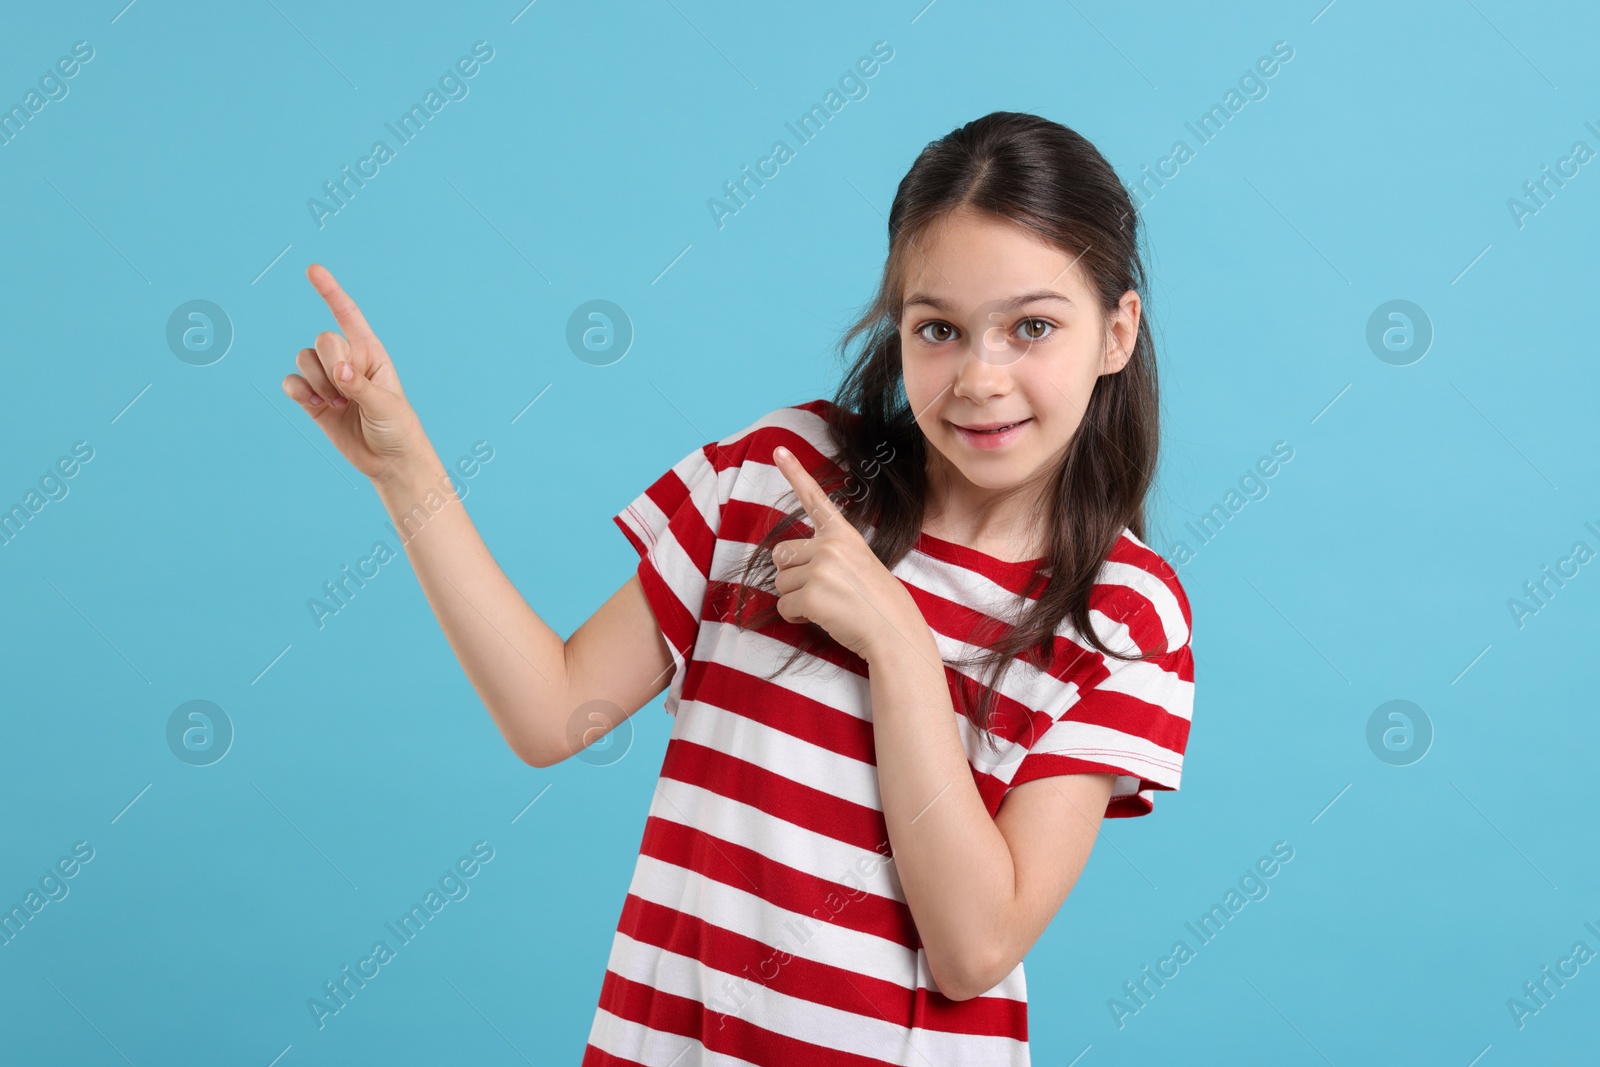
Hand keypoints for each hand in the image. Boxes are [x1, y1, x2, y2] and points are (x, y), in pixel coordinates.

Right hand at [281, 264, 427, 480]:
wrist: (390, 462)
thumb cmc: (399, 428)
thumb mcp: (386, 405)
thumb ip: (360, 385)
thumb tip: (338, 371)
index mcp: (371, 352)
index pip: (348, 315)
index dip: (330, 291)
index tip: (313, 269)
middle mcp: (348, 360)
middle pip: (322, 340)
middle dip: (331, 364)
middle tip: (347, 389)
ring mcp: (329, 380)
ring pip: (303, 360)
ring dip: (318, 383)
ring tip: (341, 406)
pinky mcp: (313, 400)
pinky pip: (291, 383)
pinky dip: (300, 392)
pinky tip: (319, 407)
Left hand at [770, 445, 929, 662]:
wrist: (895, 632)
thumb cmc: (878, 603)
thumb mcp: (859, 565)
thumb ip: (827, 556)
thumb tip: (786, 562)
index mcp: (844, 535)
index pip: (815, 500)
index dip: (794, 473)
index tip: (778, 450)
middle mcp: (830, 546)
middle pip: (781, 554)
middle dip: (791, 575)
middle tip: (820, 591)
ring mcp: (820, 569)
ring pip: (780, 582)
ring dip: (795, 598)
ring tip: (827, 605)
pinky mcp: (811, 594)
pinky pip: (783, 606)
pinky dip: (795, 616)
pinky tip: (820, 618)